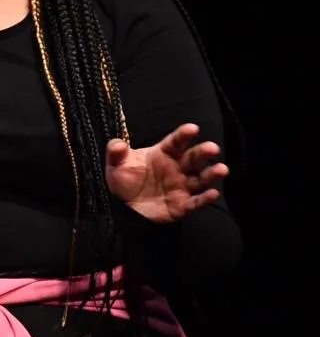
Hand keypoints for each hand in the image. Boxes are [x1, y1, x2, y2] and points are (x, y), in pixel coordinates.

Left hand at [106, 123, 227, 222]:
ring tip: (221, 169)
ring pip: (200, 179)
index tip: (193, 128)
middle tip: (212, 148)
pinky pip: (196, 201)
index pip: (175, 142)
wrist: (123, 208)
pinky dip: (205, 198)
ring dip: (211, 174)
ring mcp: (181, 186)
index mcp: (163, 153)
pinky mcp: (182, 205)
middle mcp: (176, 168)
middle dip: (203, 153)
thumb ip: (115, 153)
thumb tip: (117, 144)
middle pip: (192, 158)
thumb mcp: (115, 165)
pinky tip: (213, 193)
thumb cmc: (124, 181)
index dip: (183, 135)